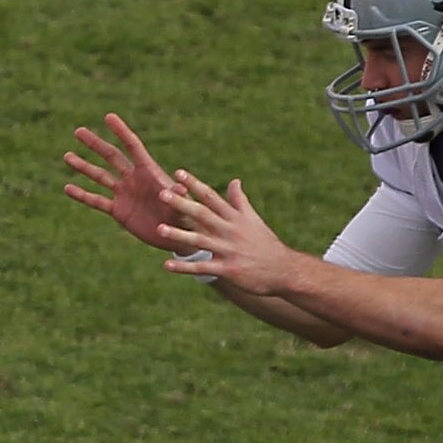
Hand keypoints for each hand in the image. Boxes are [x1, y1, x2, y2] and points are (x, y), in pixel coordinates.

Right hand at [59, 113, 192, 252]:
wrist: (179, 236)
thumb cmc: (187, 218)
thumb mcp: (183, 207)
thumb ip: (178, 197)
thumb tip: (179, 187)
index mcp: (149, 172)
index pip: (132, 146)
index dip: (121, 131)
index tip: (108, 117)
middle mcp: (134, 179)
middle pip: (111, 157)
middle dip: (95, 144)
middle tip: (78, 131)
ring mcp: (125, 194)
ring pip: (99, 176)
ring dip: (83, 167)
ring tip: (67, 156)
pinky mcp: (119, 211)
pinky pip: (96, 201)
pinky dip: (82, 195)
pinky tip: (67, 188)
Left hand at [154, 171, 301, 292]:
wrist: (284, 270)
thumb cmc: (265, 243)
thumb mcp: (253, 220)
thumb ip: (240, 201)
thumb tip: (234, 180)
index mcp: (235, 217)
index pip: (212, 197)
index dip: (194, 185)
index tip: (178, 173)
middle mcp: (230, 231)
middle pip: (203, 214)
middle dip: (182, 203)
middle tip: (162, 193)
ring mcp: (228, 250)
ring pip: (200, 240)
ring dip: (178, 235)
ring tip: (158, 229)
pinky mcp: (228, 269)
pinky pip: (202, 268)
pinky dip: (184, 267)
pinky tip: (166, 265)